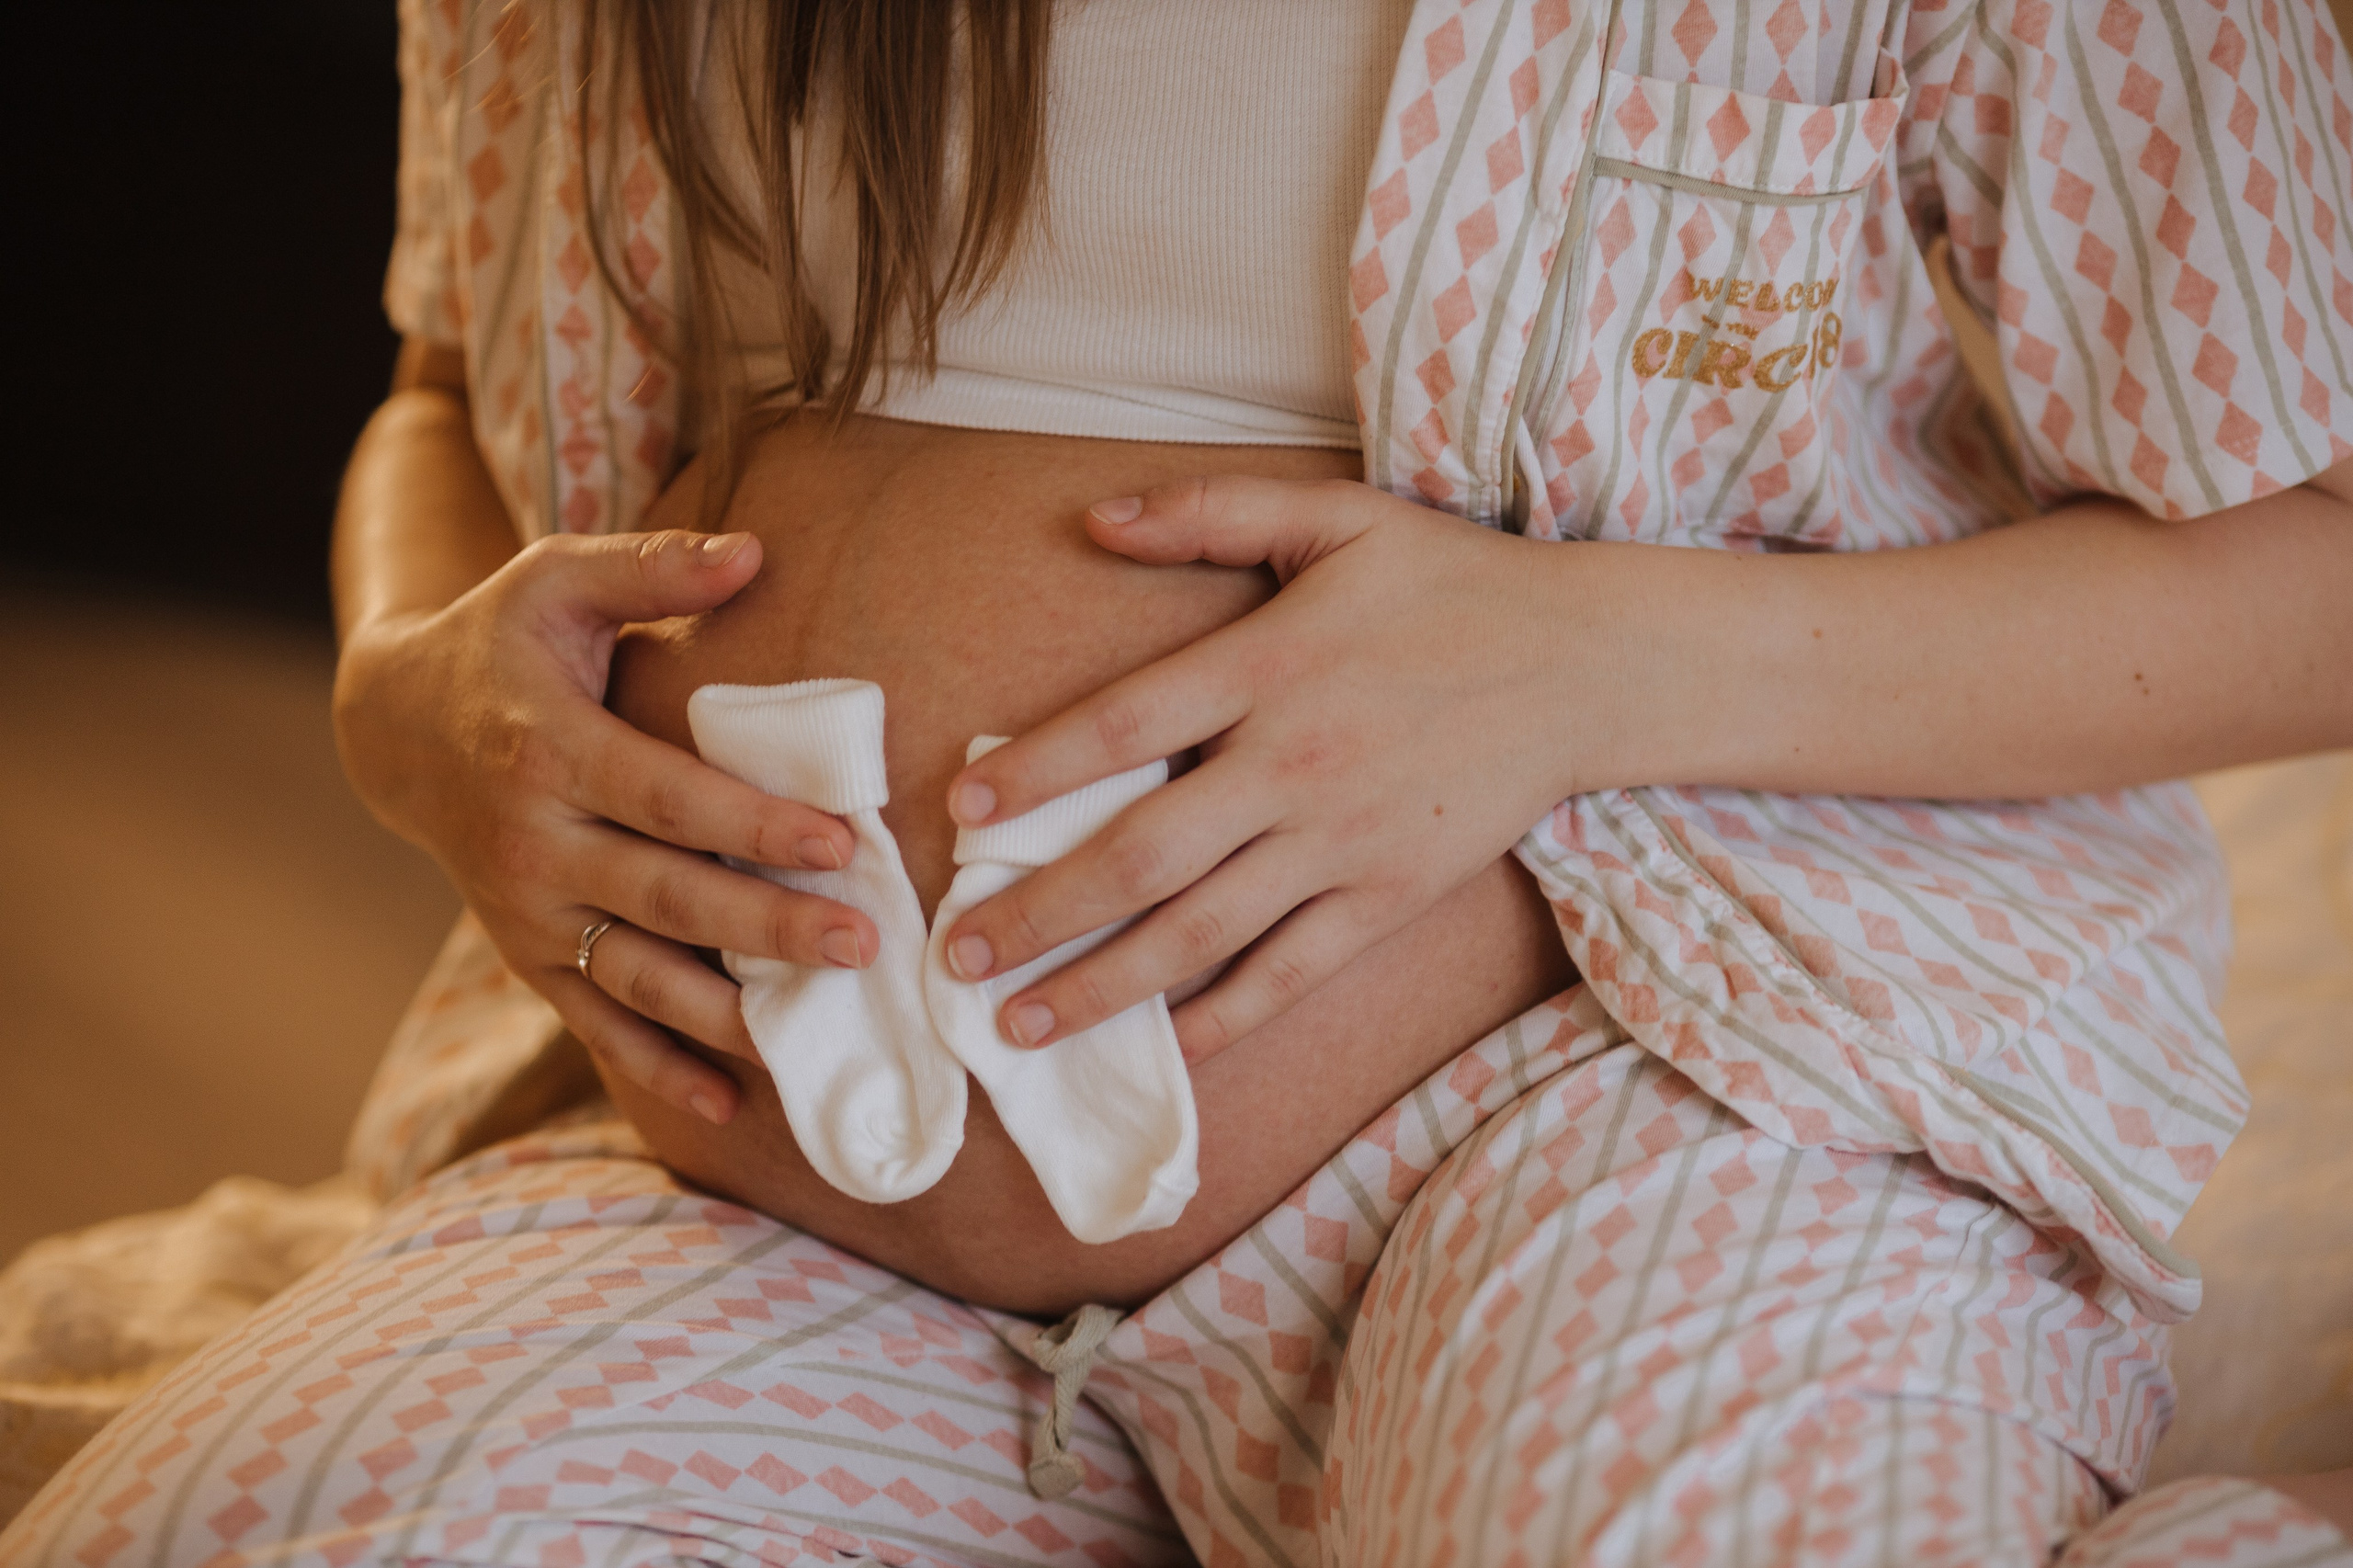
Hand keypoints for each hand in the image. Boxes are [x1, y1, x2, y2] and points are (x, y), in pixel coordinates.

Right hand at [333, 529, 875, 1124]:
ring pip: (633, 975)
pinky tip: (733, 1103)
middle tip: (862, 945)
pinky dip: (659, 1067)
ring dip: (723, 1011)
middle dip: (764, 926)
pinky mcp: (526, 953)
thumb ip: (652, 567)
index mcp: (548, 749)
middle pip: (663, 897)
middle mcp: (531, 842)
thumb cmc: (503, 641)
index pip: (667, 796)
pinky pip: (595, 1020)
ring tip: (811, 1032)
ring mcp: (525, 911)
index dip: (753, 824)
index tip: (842, 843)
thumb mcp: (558, 579)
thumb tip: (752, 553)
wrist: (396, 727)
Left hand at [938, 477, 1605, 1060]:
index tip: (962, 815)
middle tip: (957, 957)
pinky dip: (1226, 1017)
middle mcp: (1295, 764)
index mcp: (1269, 666)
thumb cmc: (1451, 584)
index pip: (1123, 727)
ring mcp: (1344, 842)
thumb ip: (1208, 512)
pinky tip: (1166, 1050)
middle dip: (1038, 914)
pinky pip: (1292, 972)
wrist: (1585, 663)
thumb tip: (1092, 518)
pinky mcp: (1391, 895)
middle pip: (1141, 856)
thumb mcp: (1335, 518)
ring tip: (1021, 1024)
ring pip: (1201, 934)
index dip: (1036, 774)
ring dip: (1103, 986)